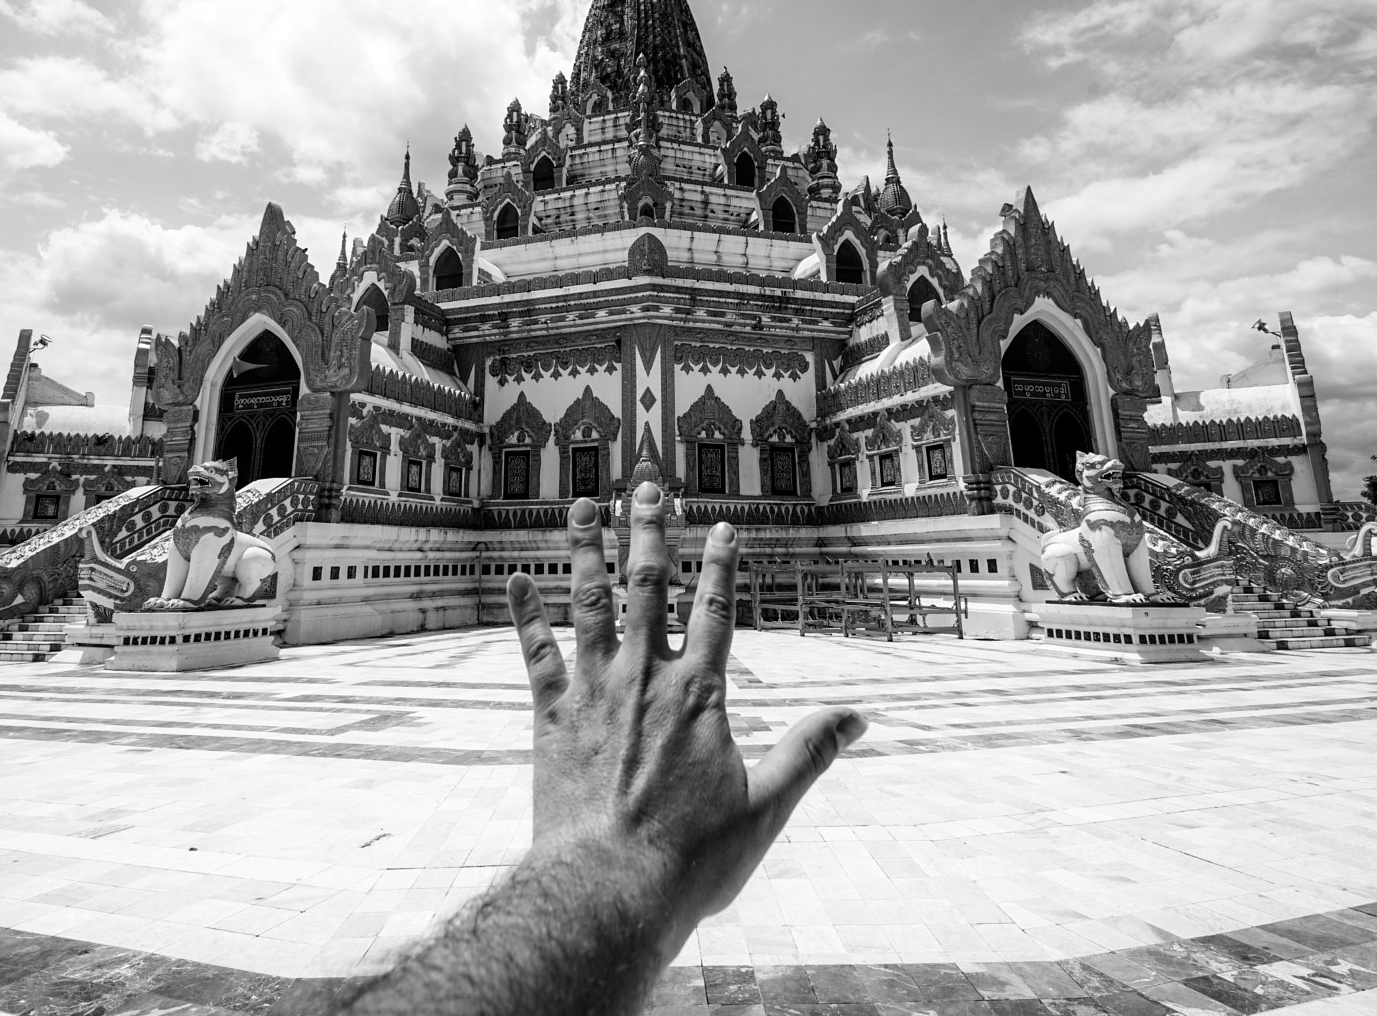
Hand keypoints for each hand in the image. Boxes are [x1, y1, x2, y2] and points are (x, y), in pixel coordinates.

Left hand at [504, 482, 866, 959]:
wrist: (607, 890)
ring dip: (588, 551)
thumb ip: (810, 753)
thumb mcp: (767, 807)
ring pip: (590, 603)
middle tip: (647, 487)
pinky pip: (536, 653)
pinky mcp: (551, 717)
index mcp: (702, 695)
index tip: (723, 526)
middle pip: (649, 588)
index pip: (716, 611)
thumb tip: (860, 717)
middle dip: (651, 533)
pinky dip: (525, 614)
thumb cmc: (690, 860)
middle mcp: (647, 678)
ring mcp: (595, 692)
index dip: (720, 565)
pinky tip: (516, 579)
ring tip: (584, 506)